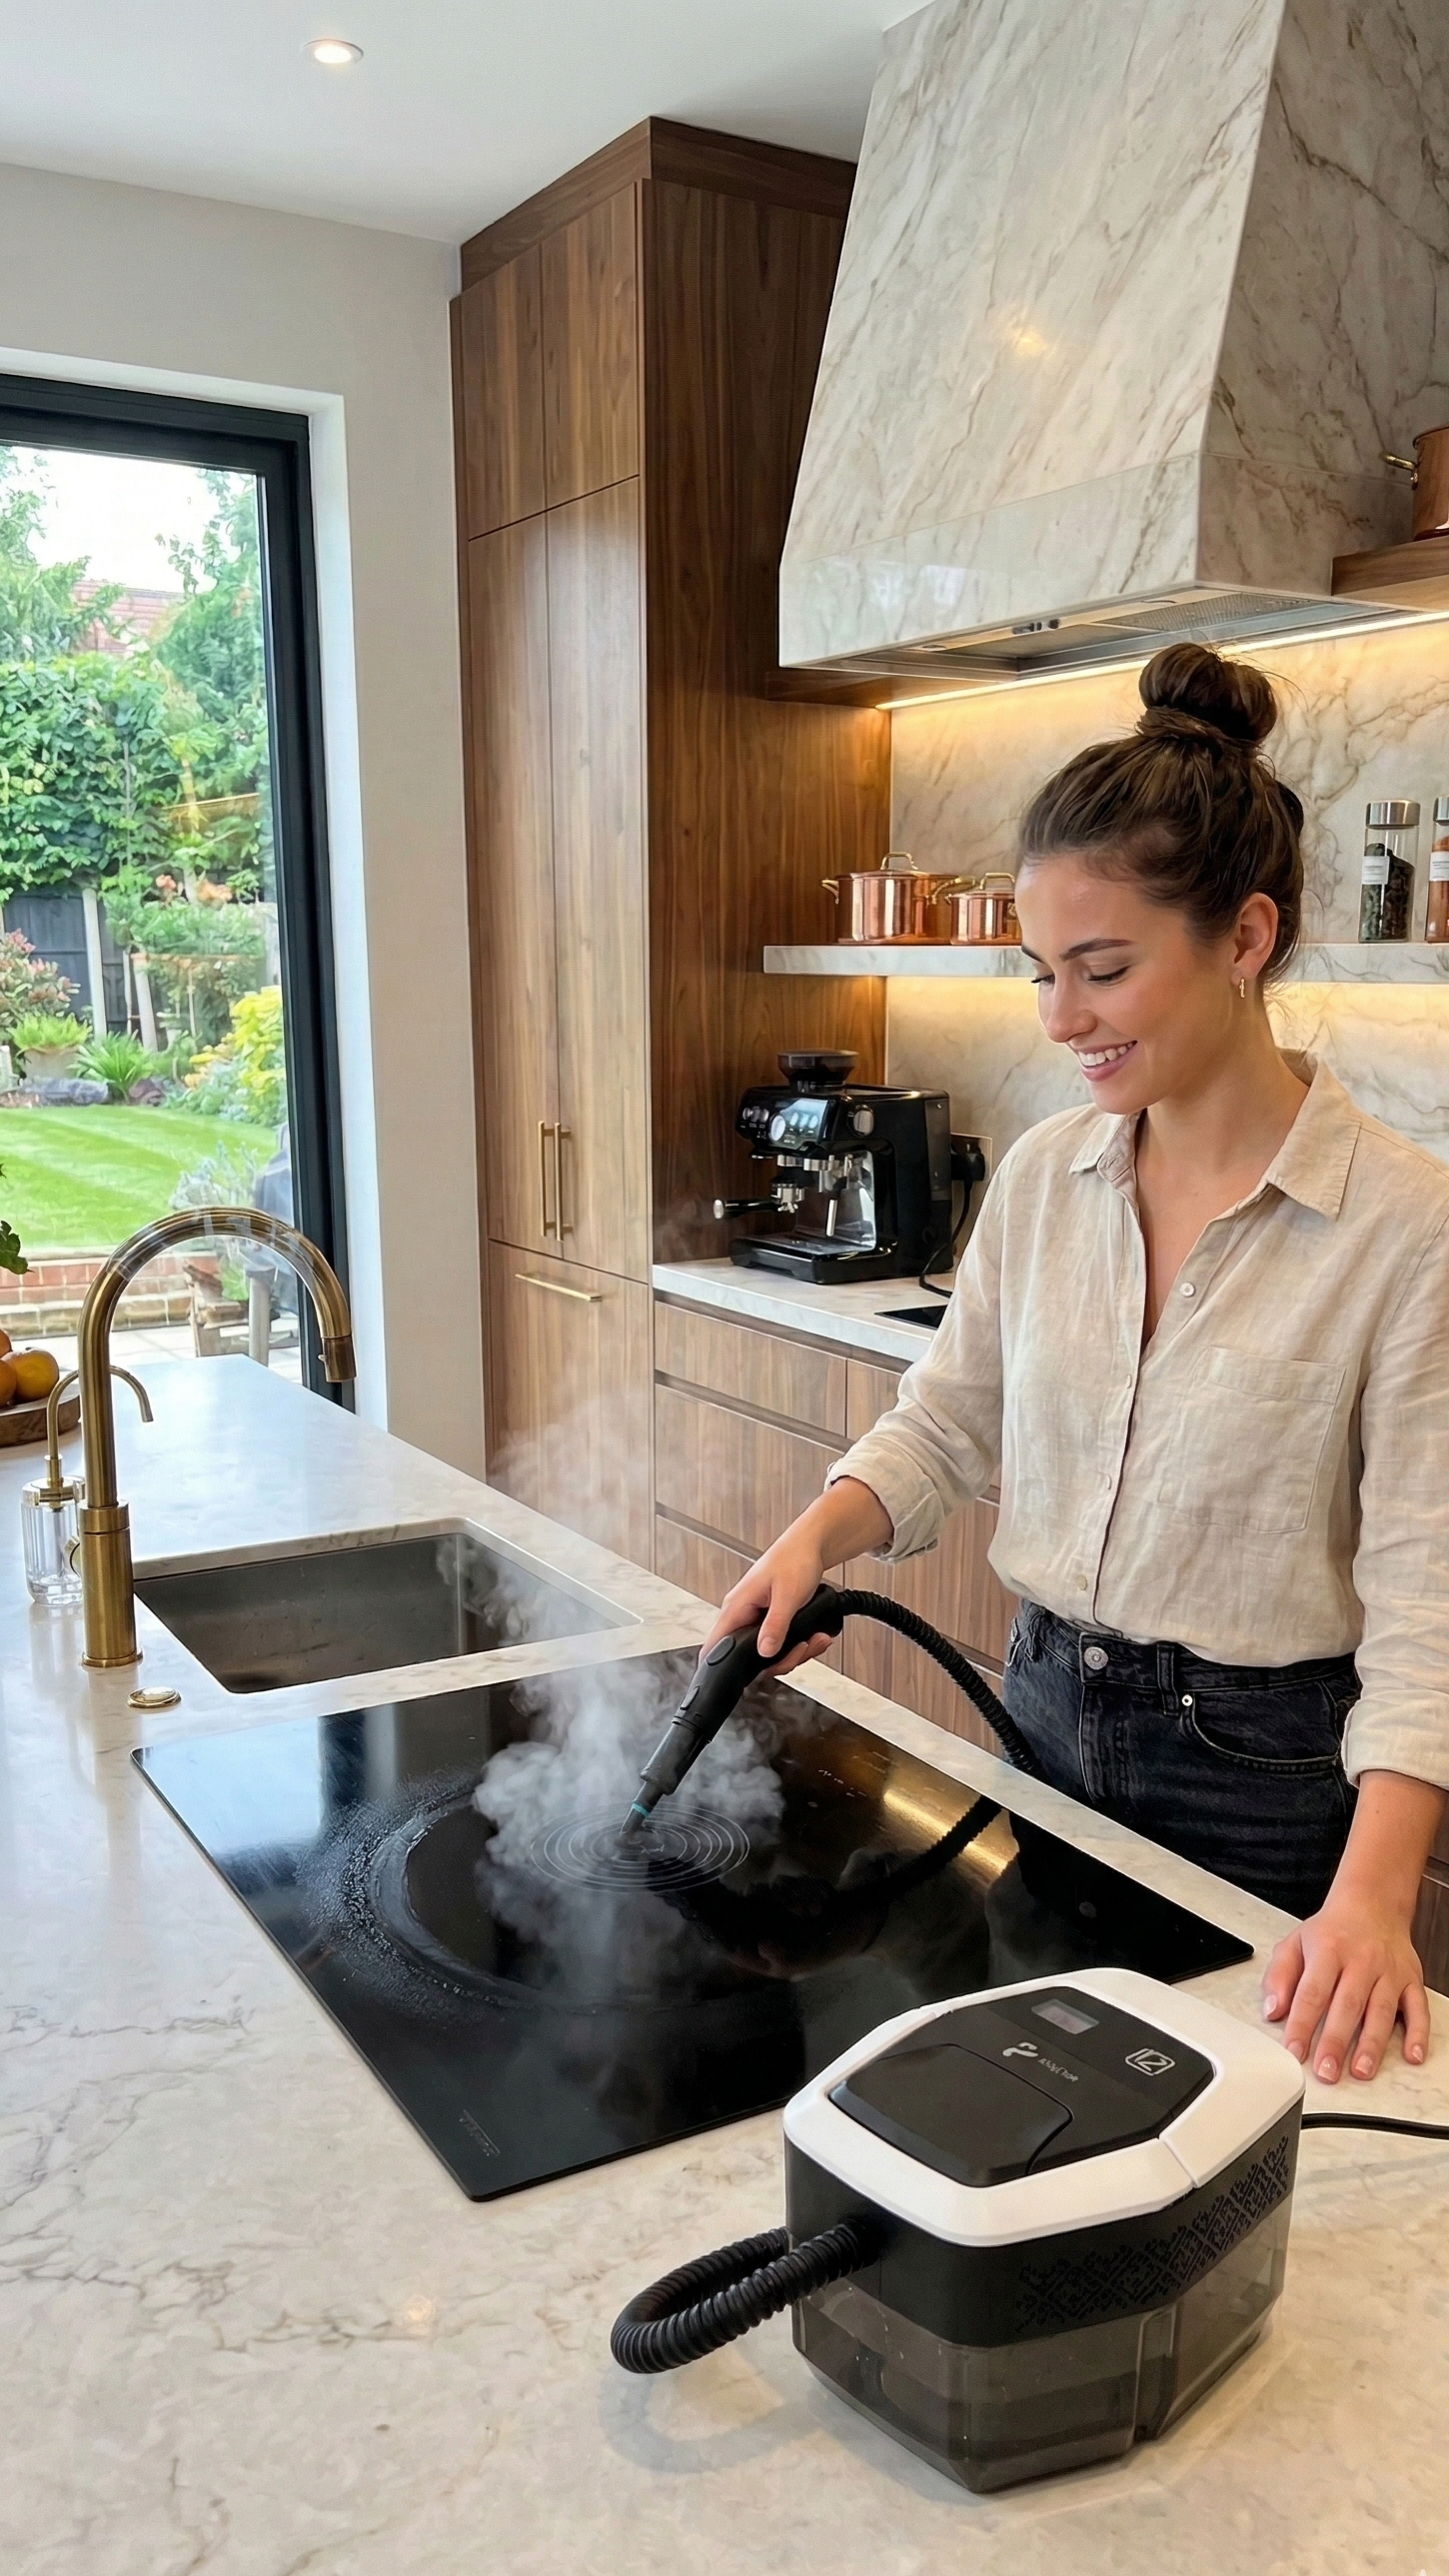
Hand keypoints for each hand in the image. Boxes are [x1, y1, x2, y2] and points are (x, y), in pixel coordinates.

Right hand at [699, 1482, 894, 1678]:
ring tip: (815, 1640)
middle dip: (780, 1660)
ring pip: (768, 1653)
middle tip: (801, 1650)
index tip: (737, 1682)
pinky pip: (780, 1642)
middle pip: (748, 1658)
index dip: (719, 1668)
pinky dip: (799, 1643)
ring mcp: (756, 1618)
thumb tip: (764, 1652)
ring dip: (795, 1652)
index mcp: (736, 1607)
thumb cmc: (794, 1560)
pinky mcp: (770, 1619)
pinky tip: (815, 1636)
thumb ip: (775, 1626)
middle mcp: (742, 1614)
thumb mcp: (787, 1596)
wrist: (811, 1545)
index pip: (714, 1645)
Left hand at [1262, 1895, 1428, 2082]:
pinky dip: (1418, 2033)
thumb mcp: (1295, 1943)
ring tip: (1361, 2071)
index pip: (1312, 1992)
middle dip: (1336, 2041)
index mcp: (1328, 1950)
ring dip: (1372, 2043)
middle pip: (1347, 2004)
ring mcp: (1389, 1971)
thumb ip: (1279, 1977)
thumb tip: (1273, 2010)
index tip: (1293, 2051)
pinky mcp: (1411, 1979)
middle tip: (1326, 2071)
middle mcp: (1361, 1960)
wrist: (1372, 1904)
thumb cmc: (1331, 1932)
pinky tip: (1412, 2055)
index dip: (1302, 2024)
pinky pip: (1418, 2008)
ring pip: (1381, 2009)